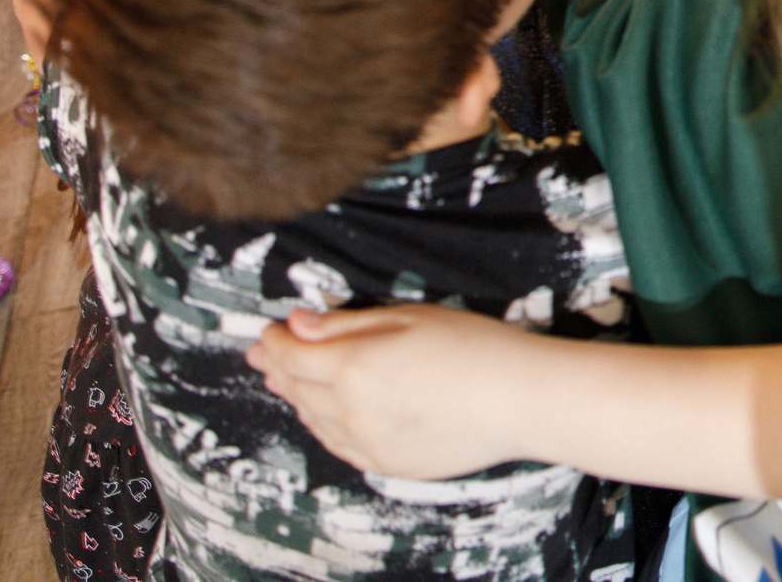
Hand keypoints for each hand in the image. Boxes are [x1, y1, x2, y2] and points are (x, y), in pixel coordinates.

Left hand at [249, 303, 538, 480]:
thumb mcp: (409, 317)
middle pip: (296, 389)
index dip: (275, 340)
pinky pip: (338, 445)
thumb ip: (347, 323)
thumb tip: (299, 323)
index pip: (292, 354)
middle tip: (264, 355)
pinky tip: (323, 414)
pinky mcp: (385, 463)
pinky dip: (321, 425)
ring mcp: (365, 443)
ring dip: (296, 397)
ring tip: (287, 381)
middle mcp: (349, 410)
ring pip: (313, 420)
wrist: (517, 400)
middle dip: (277, 367)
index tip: (269, 330)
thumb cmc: (472, 347)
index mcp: (352, 366)